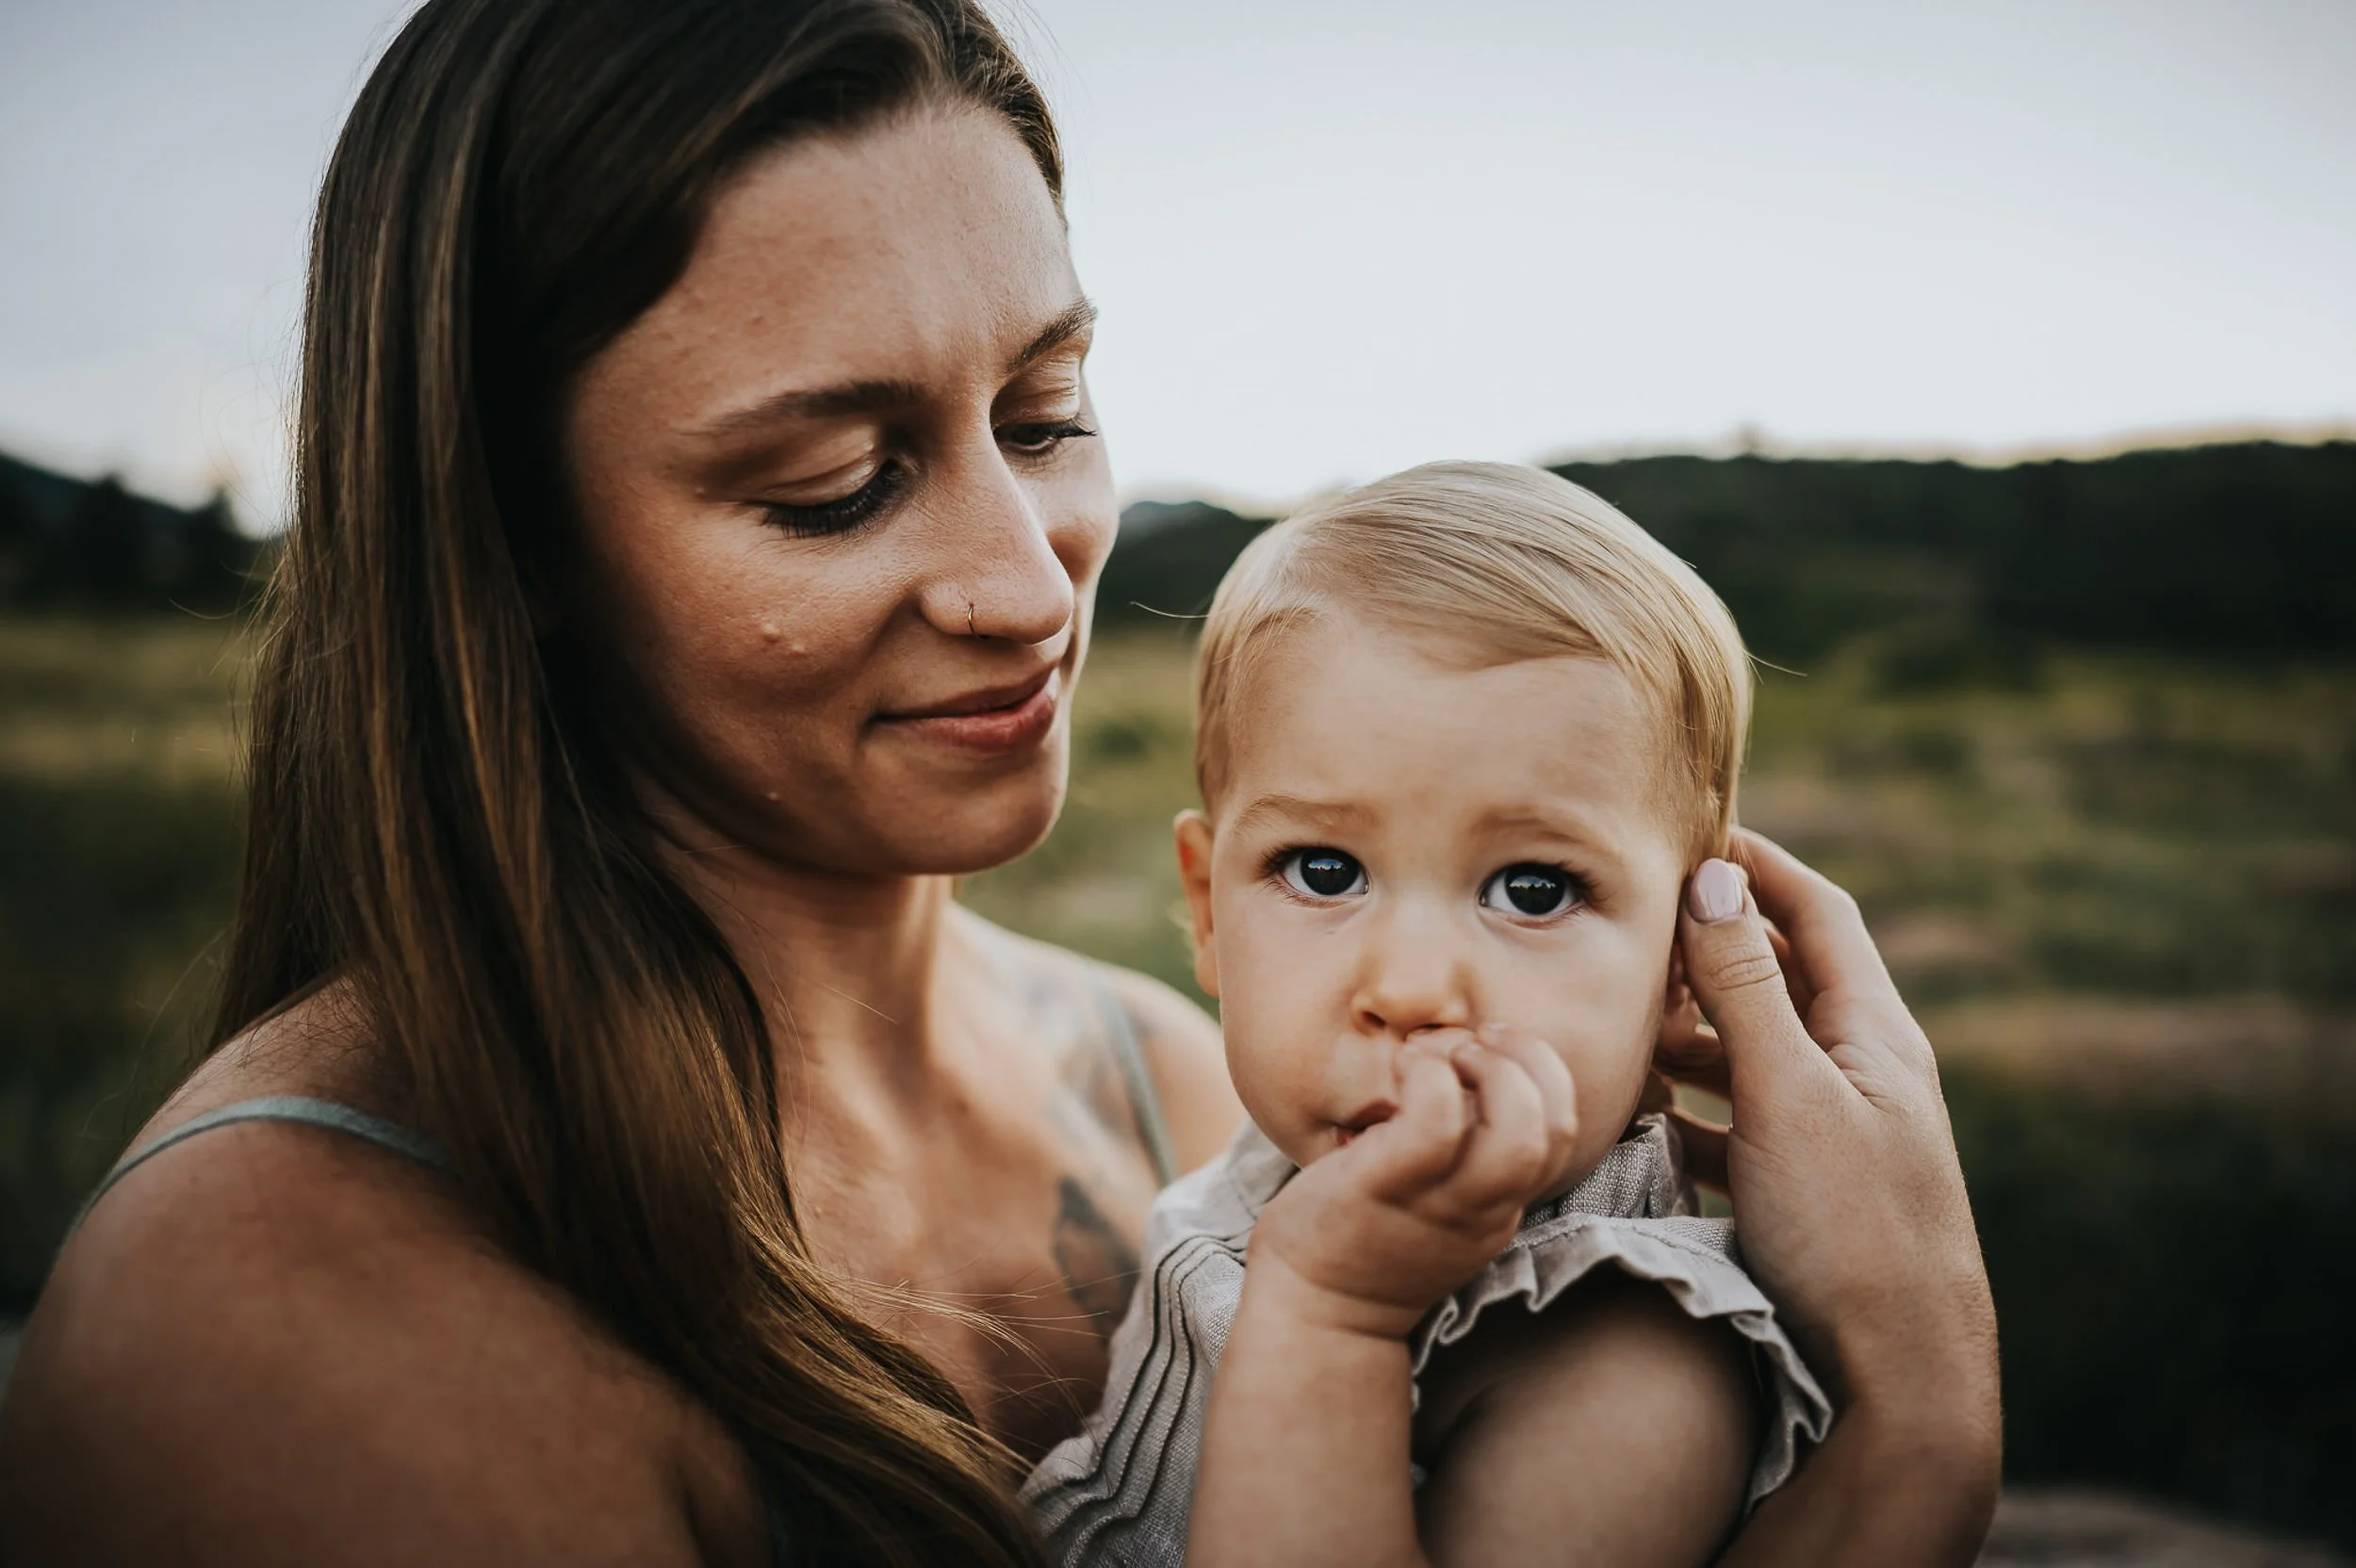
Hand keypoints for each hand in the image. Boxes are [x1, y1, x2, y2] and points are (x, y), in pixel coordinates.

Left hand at [1244, 1026, 1579, 1340]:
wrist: (1312, 1311)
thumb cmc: (1361, 1234)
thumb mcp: (1433, 1199)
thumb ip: (1459, 1151)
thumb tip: (1456, 1066)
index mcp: (1499, 1205)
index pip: (1561, 1134)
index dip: (1542, 1074)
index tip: (1491, 1047)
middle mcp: (1485, 1207)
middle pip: (1556, 1129)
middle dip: (1531, 1060)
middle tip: (1476, 1039)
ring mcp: (1442, 1202)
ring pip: (1517, 1134)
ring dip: (1491, 1069)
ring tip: (1441, 1052)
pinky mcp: (1389, 1187)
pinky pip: (1435, 1122)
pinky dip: (1428, 1074)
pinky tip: (1401, 1066)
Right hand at [1658, 830, 2000, 1482]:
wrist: (1900, 1377)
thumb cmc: (1852, 1231)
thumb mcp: (1787, 1096)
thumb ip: (1744, 989)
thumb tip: (1713, 878)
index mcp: (1874, 1033)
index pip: (1818, 912)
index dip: (1758, 863)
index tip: (1691, 831)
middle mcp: (1863, 1073)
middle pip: (1782, 979)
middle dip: (1708, 947)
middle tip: (1631, 928)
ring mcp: (1838, 1135)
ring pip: (1755, 1055)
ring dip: (1692, 1032)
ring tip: (1621, 1023)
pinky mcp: (1809, 1193)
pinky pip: (1740, 1125)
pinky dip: (1691, 1109)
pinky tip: (1642, 1120)